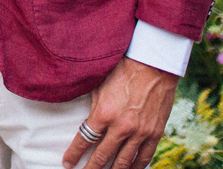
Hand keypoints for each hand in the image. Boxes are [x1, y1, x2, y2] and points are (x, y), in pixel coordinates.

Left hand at [62, 57, 177, 168]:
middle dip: (91, 168)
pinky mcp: (155, 133)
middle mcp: (121, 127)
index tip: (67, 163)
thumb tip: (84, 119)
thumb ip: (92, 105)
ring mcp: (140, 132)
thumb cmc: (123, 69)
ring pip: (123, 161)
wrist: (153, 64)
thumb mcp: (99, 85)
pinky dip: (135, 167)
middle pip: (102, 156)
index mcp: (103, 113)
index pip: (84, 140)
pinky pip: (144, 156)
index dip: (74, 154)